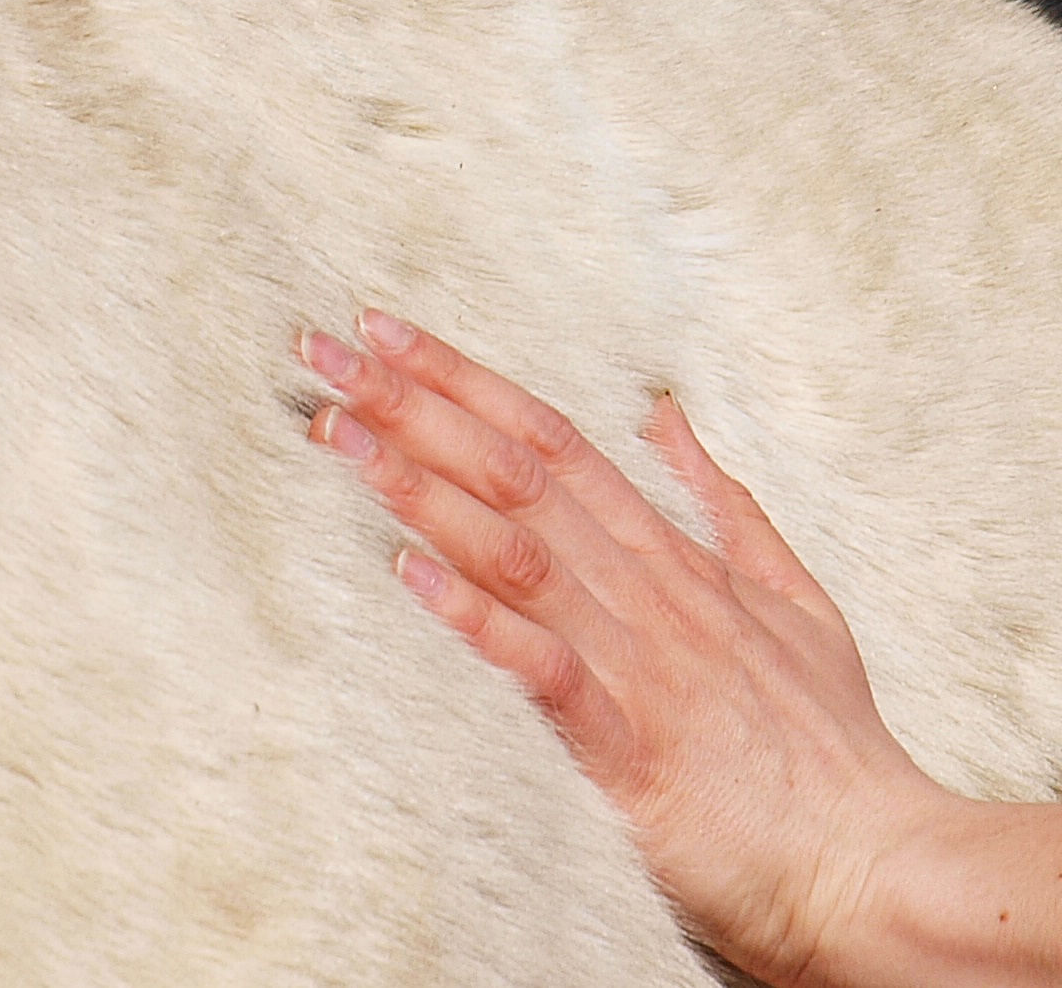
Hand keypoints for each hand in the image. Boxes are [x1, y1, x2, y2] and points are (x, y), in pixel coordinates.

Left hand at [296, 313, 955, 987]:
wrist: (875, 866)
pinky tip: (404, 572)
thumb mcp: (789, 598)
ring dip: (418, 488)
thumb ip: (721, 502)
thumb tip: (668, 417)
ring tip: (339, 436)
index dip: (465, 381)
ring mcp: (636, 661)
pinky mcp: (628, 745)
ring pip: (512, 549)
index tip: (386, 331)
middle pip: (513, 473)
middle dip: (413, 407)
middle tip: (324, 353)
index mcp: (670, 556)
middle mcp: (644, 591)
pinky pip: (540, 666)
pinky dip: (474, 617)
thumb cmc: (826, 745)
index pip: (551, 439)